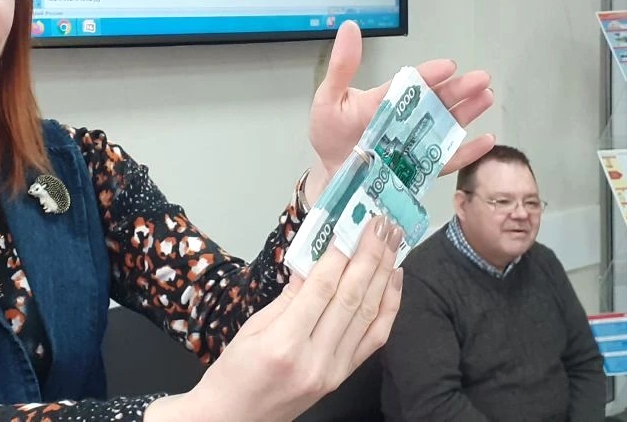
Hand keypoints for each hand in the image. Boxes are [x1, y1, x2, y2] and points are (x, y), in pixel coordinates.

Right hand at [144, 215, 403, 421]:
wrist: (234, 420)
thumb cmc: (233, 374)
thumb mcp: (250, 328)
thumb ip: (288, 297)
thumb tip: (316, 263)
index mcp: (284, 345)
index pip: (320, 291)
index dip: (338, 256)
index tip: (350, 227)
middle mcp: (314, 360)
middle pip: (350, 299)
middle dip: (369, 257)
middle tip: (380, 225)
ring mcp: (333, 372)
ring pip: (367, 315)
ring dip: (383, 274)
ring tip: (392, 242)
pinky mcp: (342, 377)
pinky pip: (374, 338)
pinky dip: (388, 306)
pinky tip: (393, 279)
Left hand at [304, 21, 495, 204]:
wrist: (331, 172)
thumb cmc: (330, 134)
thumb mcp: (330, 98)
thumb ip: (342, 67)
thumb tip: (350, 27)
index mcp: (388, 99)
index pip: (412, 83)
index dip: (430, 74)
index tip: (447, 66)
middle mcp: (407, 118)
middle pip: (437, 102)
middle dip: (460, 90)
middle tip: (481, 78)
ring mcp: (416, 143)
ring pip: (447, 126)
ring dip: (468, 113)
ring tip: (486, 98)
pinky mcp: (420, 169)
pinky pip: (446, 161)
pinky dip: (468, 152)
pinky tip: (486, 140)